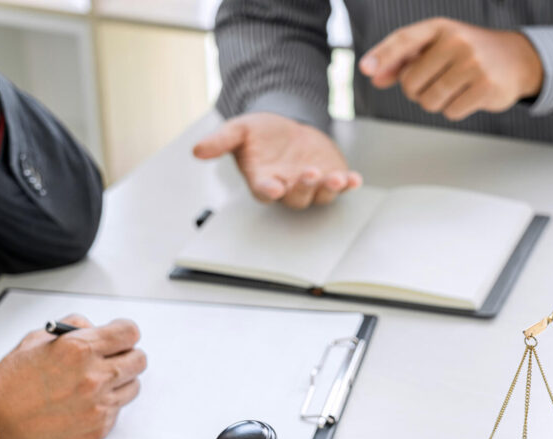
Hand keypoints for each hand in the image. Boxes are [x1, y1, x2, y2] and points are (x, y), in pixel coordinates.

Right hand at [0, 315, 146, 438]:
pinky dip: (106, 406)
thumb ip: (71, 328)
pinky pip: (117, 411)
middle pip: (139, 360)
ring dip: (119, 382)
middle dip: (126, 356)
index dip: (124, 334)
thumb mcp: (34, 340)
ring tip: (95, 384)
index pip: (129, 333)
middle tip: (110, 360)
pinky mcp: (98, 429)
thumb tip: (93, 328)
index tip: (119, 337)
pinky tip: (83, 404)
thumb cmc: (7, 386)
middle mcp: (95, 377)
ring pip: (133, 387)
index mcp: (79, 349)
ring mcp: (99, 405)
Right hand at [193, 112, 361, 208]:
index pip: (265, 191)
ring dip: (329, 189)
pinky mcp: (329, 176)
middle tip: (309, 174)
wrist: (285, 126)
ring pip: (320, 195)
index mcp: (263, 180)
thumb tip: (197, 150)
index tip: (275, 187)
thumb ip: (220, 141)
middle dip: (304, 187)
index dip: (270, 190)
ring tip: (338, 178)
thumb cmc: (260, 134)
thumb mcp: (238, 130)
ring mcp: (310, 185)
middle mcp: (287, 187)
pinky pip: (340, 186)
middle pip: (296, 197)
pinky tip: (355, 179)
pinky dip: (349, 185)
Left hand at [359, 18, 542, 120]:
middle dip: (417, 91)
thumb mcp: (436, 48)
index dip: (382, 55)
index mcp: (439, 28)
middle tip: (438, 81)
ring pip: (429, 101)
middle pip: (411, 84)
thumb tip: (375, 76)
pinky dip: (454, 110)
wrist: (515, 59)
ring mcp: (472, 63)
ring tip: (454, 87)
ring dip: (436, 102)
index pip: (404, 40)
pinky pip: (450, 112)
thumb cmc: (467, 54)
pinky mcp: (485, 87)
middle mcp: (456, 41)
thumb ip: (403, 60)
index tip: (364, 69)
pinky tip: (468, 95)